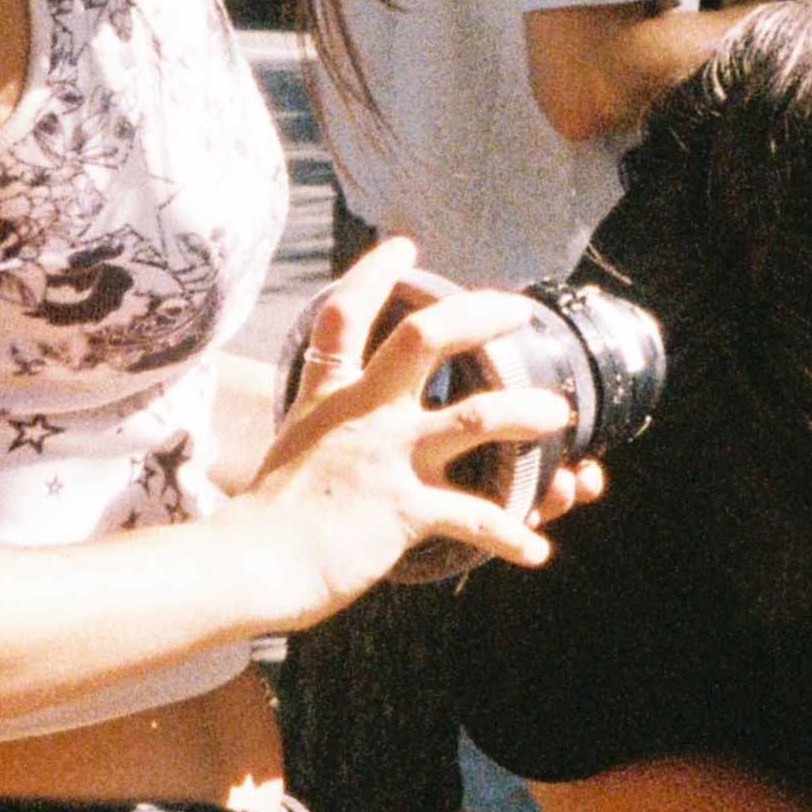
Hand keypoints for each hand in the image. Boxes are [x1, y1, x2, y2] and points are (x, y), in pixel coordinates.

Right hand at [237, 239, 604, 627]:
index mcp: (331, 394)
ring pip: (477, 417)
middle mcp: (363, 413)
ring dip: (528, 412)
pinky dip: (513, 533)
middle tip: (518, 313)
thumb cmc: (272, 515)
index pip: (346, 314)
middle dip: (480, 316)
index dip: (374, 273)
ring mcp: (388, 457)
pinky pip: (477, 517)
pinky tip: (536, 548)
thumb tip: (349, 414)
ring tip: (558, 415)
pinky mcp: (405, 509)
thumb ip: (328, 419)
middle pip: (424, 338)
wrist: (254, 564)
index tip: (403, 246)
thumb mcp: (295, 444)